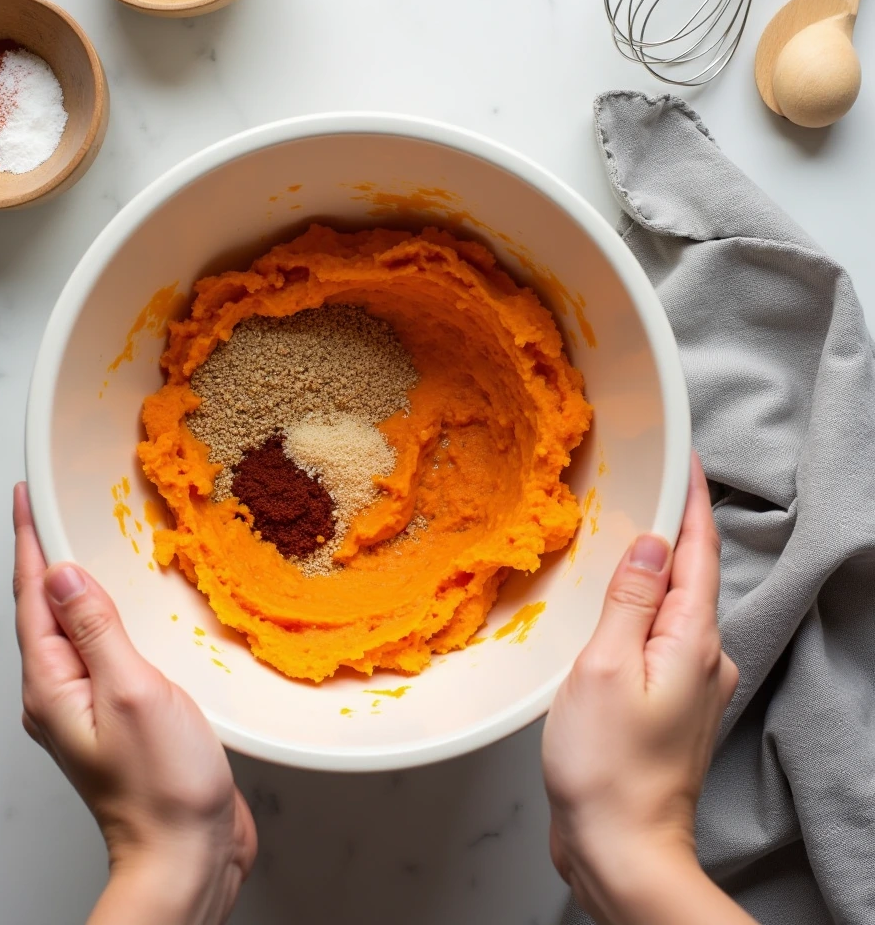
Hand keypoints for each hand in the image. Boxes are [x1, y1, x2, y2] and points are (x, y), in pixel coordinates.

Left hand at [13, 483, 255, 924]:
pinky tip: (130, 610)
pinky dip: (111, 617)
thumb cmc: (161, 786)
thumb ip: (96, 631)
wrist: (186, 855)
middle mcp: (62, 694)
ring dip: (80, 586)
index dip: (28, 542)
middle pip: (44, 611)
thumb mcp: (130, 692)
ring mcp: (91, 706)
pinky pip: (106, 651)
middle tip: (53, 509)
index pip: (31, 597)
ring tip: (88, 546)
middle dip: (46, 556)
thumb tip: (64, 576)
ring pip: (76, 630)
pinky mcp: (123, 715)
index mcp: (53, 686)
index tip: (26, 497)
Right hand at [542, 454, 744, 924]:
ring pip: (676, 606)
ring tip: (627, 534)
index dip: (693, 502)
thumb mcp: (605, 667)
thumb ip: (629, 602)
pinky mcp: (668, 703)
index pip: (700, 552)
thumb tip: (649, 545)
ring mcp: (690, 683)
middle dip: (675, 526)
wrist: (622, 848)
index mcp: (691, 641)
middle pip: (693, 574)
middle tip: (648, 484)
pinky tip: (616, 606)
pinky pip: (660, 636)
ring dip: (656, 567)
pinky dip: (642, 607)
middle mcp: (703, 658)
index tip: (686, 460)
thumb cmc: (607, 766)